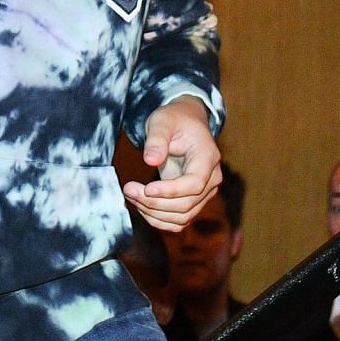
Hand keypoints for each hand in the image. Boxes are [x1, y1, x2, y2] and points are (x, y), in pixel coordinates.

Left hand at [126, 96, 219, 232]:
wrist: (185, 124)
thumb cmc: (175, 120)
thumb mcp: (163, 121)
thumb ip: (157, 139)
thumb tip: (150, 160)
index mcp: (208, 157)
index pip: (194, 184)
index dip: (170, 191)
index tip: (146, 188)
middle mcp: (211, 179)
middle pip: (186, 204)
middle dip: (154, 202)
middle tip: (128, 189)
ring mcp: (205, 193)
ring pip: (182, 217)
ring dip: (153, 213)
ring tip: (132, 195)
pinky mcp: (194, 201)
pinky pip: (179, 220)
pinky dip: (158, 219)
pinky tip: (141, 205)